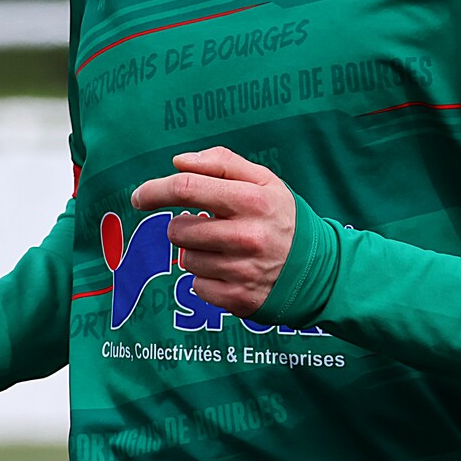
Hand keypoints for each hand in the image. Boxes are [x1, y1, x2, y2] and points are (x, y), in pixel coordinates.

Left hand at [131, 146, 295, 317]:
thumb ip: (220, 162)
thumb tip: (177, 161)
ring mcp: (241, 271)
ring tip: (224, 249)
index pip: (186, 189)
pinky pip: (196, 286)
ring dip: (196, 252)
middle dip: (182, 226)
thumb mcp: (263, 179)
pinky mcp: (238, 299)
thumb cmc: (282, 217)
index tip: (139, 197)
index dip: (154, 191)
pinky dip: (206, 278)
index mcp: (251, 200)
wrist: (320, 269)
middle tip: (206, 226)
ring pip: (185, 259)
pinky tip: (229, 271)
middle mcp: (246, 236)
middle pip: (178, 229)